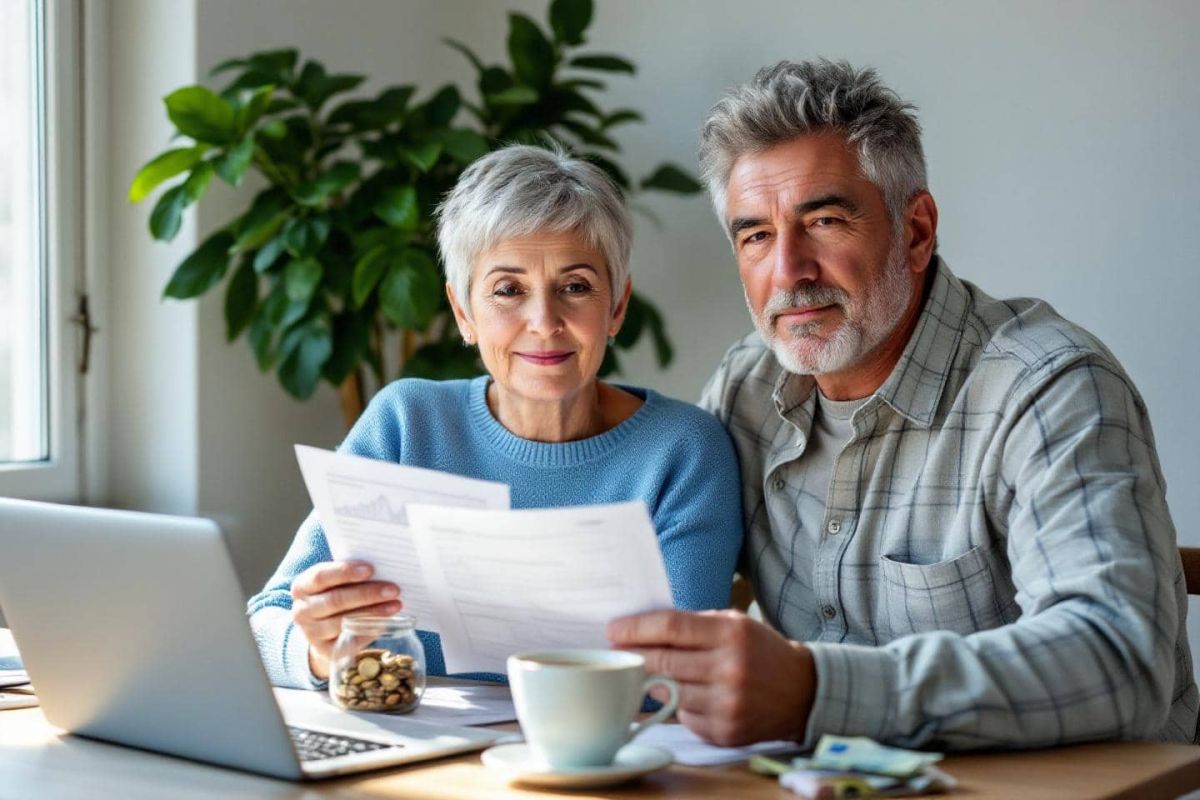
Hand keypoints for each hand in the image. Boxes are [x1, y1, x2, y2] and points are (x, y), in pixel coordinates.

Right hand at [290, 561, 400, 679]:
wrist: (324, 631)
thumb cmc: (336, 595)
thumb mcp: (336, 583)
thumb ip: (352, 575)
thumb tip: (383, 569)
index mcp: (302, 587)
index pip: (320, 576)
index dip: (345, 572)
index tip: (370, 569)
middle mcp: (301, 611)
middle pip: (335, 600)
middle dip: (367, 593)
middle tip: (393, 589)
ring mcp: (311, 633)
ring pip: (344, 621)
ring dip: (373, 612)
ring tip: (396, 605)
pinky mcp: (325, 651)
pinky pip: (350, 640)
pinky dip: (370, 630)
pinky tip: (386, 622)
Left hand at [606, 609, 815, 746]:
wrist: (803, 691)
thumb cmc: (760, 651)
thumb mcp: (734, 624)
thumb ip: (693, 625)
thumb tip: (642, 629)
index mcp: (731, 634)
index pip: (671, 627)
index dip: (637, 628)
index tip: (613, 630)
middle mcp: (730, 669)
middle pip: (663, 662)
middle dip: (633, 656)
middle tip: (616, 652)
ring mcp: (727, 704)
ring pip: (669, 693)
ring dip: (651, 684)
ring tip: (643, 673)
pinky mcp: (725, 731)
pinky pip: (685, 718)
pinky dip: (678, 707)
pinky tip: (682, 697)